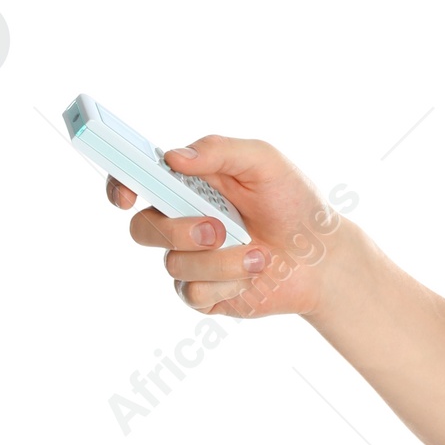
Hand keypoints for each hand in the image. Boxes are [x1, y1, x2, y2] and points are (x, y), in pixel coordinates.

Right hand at [106, 135, 349, 319]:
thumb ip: (220, 150)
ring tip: (259, 253)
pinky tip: (254, 274)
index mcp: (187, 185)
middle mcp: (181, 222)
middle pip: (143, 228)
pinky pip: (193, 292)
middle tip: (218, 228)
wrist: (325, 257)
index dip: (119, 186)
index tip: (126, 196)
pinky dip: (228, 282)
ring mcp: (190, 260)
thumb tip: (172, 156)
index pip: (136, 182)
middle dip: (176, 229)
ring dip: (221, 260)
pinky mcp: (204, 294)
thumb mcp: (265, 162)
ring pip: (173, 263)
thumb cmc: (295, 202)